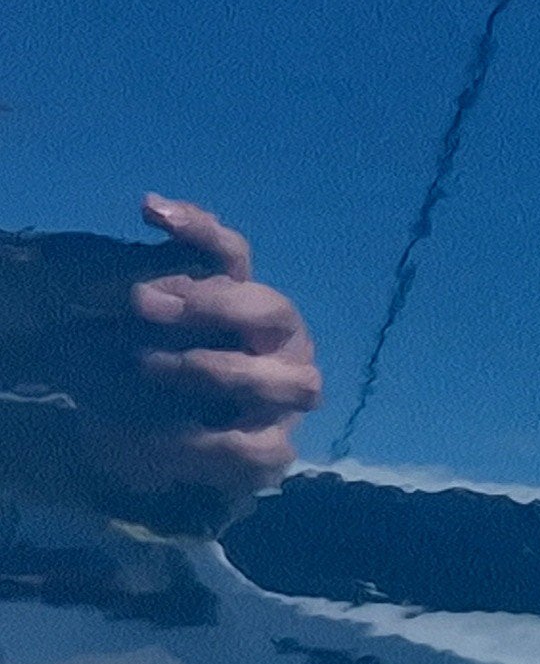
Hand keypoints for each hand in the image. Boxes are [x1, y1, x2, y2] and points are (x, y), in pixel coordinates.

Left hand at [94, 197, 321, 501]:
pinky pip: (251, 446)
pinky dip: (202, 442)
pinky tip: (154, 439)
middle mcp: (281, 342)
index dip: (198, 229)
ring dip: (217, 370)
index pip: (232, 254)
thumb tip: (127, 248)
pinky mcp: (276, 449)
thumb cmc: (165, 377)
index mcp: (247, 302)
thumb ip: (143, 294)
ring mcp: (287, 396)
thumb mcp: (144, 335)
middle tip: (142, 302)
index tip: (148, 210)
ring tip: (150, 368)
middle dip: (212, 304)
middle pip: (272, 310)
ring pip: (288, 382)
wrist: (175, 453)